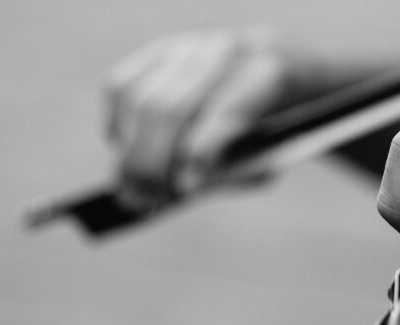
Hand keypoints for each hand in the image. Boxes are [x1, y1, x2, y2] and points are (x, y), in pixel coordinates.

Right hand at [103, 27, 302, 200]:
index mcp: (270, 74)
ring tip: (135, 191)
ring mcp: (188, 48)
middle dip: (154, 163)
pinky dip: (117, 127)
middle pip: (170, 110)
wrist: (280, 68)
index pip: (226, 111)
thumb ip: (236, 171)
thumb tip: (184, 186)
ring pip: (139, 101)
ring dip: (130, 154)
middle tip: (149, 201)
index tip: (186, 189)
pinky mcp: (158, 51)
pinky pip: (120, 88)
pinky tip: (129, 153)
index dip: (201, 153)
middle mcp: (224, 53)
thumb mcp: (276, 152)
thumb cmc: (281, 124)